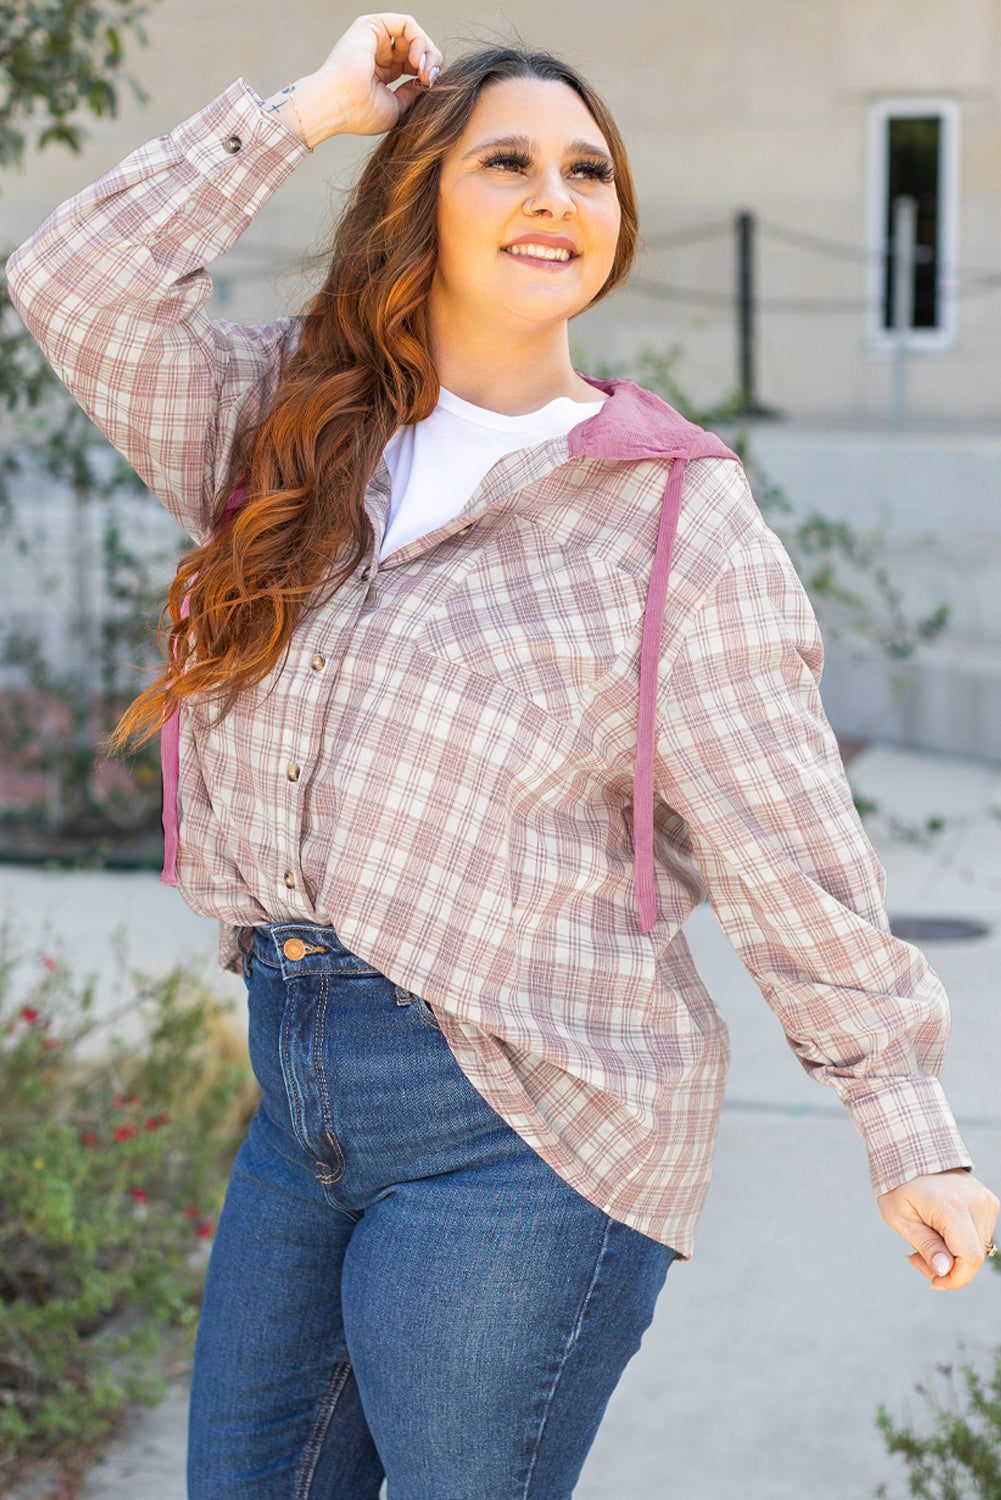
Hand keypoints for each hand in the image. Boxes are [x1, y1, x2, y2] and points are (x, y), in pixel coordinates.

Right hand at [293, 14, 442, 145]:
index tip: (430, 89)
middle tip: (430, 80)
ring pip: (415, 35)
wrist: (338, 105)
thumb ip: (413, 93)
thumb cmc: (360, 113)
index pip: (414, 65)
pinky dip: (419, 40)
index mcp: (382, 72)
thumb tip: (428, 82)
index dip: (428, 75)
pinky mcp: (373, 25)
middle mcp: (379, 52)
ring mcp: (375, 37)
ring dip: (427, 52)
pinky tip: (416, 60)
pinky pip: (407, 24)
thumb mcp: (396, 108)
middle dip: (431, 62)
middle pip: (417, 48)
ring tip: (424, 71)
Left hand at [878, 1168, 998, 1288]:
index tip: (932, 1280)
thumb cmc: (899, 1183)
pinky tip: (940, 1229)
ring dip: (953, 1255)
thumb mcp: (900, 1217)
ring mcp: (986, 1201)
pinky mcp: (989, 1202)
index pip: (970, 1258)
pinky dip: (961, 1241)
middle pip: (973, 1258)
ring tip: (926, 1237)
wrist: (911, 1150)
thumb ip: (925, 1245)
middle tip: (916, 1257)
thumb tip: (944, 1271)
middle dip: (947, 1268)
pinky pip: (978, 1236)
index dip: (954, 1279)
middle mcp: (976, 1203)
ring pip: (977, 1249)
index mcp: (952, 1206)